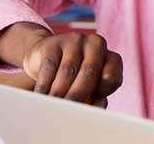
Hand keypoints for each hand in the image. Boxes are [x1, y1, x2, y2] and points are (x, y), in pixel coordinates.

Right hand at [0, 22, 122, 106]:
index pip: (112, 78)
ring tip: (53, 109)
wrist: (45, 60)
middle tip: (68, 113)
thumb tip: (96, 108)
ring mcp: (74, 40)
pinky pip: (49, 66)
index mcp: (112, 58)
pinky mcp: (52, 43)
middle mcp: (96, 44)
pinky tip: (41, 98)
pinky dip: (45, 85)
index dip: (101, 94)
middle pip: (89, 72)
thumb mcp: (89, 90)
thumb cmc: (74, 81)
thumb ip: (95, 100)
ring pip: (68, 70)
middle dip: (77, 95)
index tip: (89, 109)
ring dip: (60, 92)